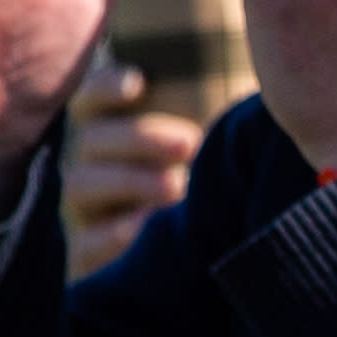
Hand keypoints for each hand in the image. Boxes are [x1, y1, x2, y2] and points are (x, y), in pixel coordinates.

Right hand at [60, 64, 203, 272]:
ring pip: (81, 184)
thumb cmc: (209, 183)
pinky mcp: (84, 254)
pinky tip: (141, 230)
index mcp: (108, 129)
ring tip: (177, 187)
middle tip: (190, 142)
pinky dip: (108, 237)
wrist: (203, 263)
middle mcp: (86, 164)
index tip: (139, 82)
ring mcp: (80, 209)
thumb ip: (210, 111)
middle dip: (139, 136)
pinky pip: (82, 245)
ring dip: (130, 181)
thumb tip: (256, 73)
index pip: (89, 97)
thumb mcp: (208, 145)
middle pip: (90, 138)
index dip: (105, 85)